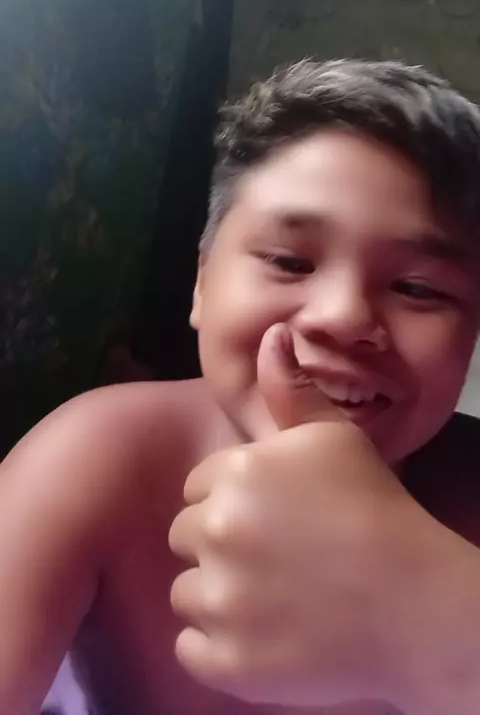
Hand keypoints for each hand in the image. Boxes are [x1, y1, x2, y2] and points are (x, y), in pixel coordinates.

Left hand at [169, 324, 474, 711]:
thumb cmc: (375, 509)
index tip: (276, 518)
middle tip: (276, 558)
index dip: (236, 501)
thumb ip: (293, 388)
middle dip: (221, 544)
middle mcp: (216, 532)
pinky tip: (264, 637)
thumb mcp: (335, 438)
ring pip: (187, 593)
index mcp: (235, 474)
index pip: (200, 487)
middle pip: (187, 536)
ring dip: (219, 597)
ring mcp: (220, 601)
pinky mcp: (226, 662)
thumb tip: (271, 334)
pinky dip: (220, 649)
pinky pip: (192, 649)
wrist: (415, 602)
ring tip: (273, 598)